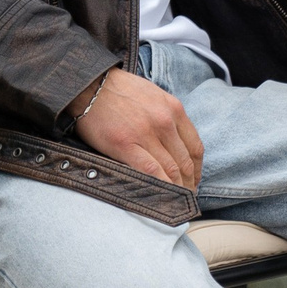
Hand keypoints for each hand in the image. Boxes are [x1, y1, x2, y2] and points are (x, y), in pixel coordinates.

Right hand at [74, 68, 203, 189]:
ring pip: (171, 170)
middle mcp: (165, 121)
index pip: (195, 147)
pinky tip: (162, 197)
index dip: (198, 170)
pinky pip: (151, 172)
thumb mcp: (153, 96)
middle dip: (189, 185)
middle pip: (185, 162)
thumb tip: (175, 145)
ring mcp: (146, 134)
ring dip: (177, 190)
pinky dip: (160, 188)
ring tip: (176, 203)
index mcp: (174, 109)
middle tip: (186, 199)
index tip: (194, 182)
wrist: (88, 84)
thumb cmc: (119, 90)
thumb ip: (167, 117)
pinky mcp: (126, 145)